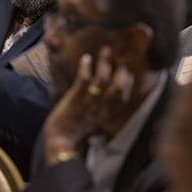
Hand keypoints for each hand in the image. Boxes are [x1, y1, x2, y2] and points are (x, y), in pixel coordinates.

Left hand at [42, 46, 133, 164]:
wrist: (62, 141)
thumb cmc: (75, 134)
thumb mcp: (94, 125)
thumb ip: (101, 113)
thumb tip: (102, 103)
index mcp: (107, 115)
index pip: (124, 98)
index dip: (129, 84)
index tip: (130, 74)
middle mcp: (102, 107)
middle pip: (118, 86)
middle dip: (121, 70)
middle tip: (120, 59)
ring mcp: (90, 101)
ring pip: (103, 78)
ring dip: (105, 62)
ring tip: (106, 50)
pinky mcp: (76, 97)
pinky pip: (84, 78)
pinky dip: (86, 66)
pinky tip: (86, 57)